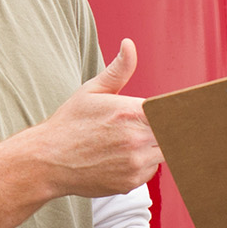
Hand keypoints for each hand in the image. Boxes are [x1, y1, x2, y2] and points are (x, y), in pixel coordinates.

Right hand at [24, 40, 160, 197]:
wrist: (48, 160)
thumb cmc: (69, 123)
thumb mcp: (91, 90)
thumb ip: (118, 69)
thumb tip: (129, 45)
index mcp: (130, 112)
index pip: (171, 111)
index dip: (175, 110)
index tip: (178, 110)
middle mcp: (136, 139)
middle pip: (174, 134)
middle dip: (167, 128)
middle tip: (154, 126)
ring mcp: (135, 163)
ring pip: (164, 153)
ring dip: (155, 146)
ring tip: (131, 140)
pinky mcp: (131, 183)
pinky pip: (150, 171)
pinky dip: (143, 164)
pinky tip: (122, 156)